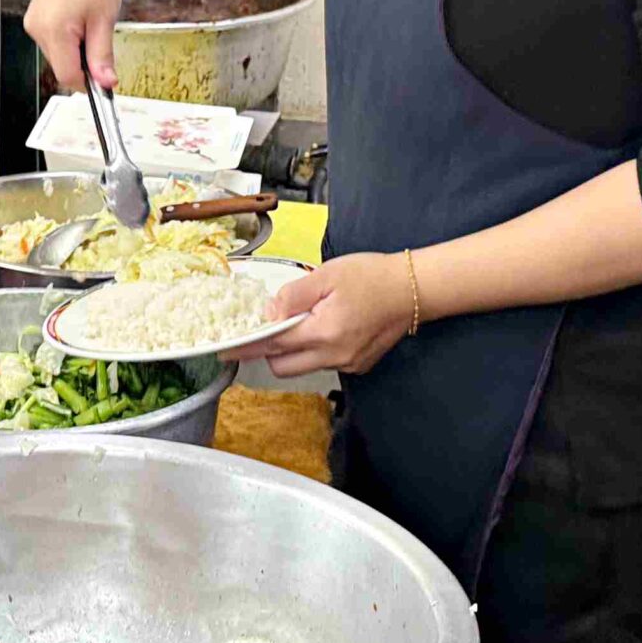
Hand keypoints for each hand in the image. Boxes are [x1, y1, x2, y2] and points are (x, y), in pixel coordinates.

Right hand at [24, 0, 121, 91]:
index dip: (88, 83)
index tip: (106, 81)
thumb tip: (105, 84)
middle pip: (62, 67)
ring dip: (75, 51)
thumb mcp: (104, 19)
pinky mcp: (33, 20)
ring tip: (88, 23)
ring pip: (57, 57)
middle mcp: (37, 27)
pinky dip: (67, 41)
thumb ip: (101, 55)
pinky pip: (52, 43)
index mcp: (54, 28)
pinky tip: (77, 20)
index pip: (67, 75)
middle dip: (83, 64)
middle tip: (100, 39)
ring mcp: (32, 23)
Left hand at [228, 253, 417, 378]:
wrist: (414, 289)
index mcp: (324, 332)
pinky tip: (328, 327)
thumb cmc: (373, 276)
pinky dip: (316, 350)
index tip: (227, 351)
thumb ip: (293, 296)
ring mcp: (348, 364)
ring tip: (305, 320)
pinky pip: (325, 364)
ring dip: (295, 349)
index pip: (273, 346)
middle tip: (268, 328)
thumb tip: (268, 314)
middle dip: (270, 351)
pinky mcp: (358, 365)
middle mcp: (335, 356)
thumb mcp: (326, 275)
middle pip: (284, 367)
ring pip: (304, 366)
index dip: (247, 347)